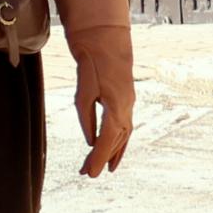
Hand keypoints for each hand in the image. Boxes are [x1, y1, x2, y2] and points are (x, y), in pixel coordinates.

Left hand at [74, 46, 134, 178]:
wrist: (104, 38)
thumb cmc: (91, 61)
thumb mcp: (83, 89)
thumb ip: (85, 116)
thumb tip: (90, 141)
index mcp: (117, 106)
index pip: (108, 139)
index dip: (99, 157)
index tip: (91, 173)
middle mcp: (127, 108)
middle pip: (115, 140)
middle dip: (101, 158)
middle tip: (87, 174)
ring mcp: (128, 104)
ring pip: (122, 135)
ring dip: (112, 152)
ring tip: (102, 168)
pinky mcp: (125, 100)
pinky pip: (124, 126)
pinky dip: (119, 140)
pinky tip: (113, 148)